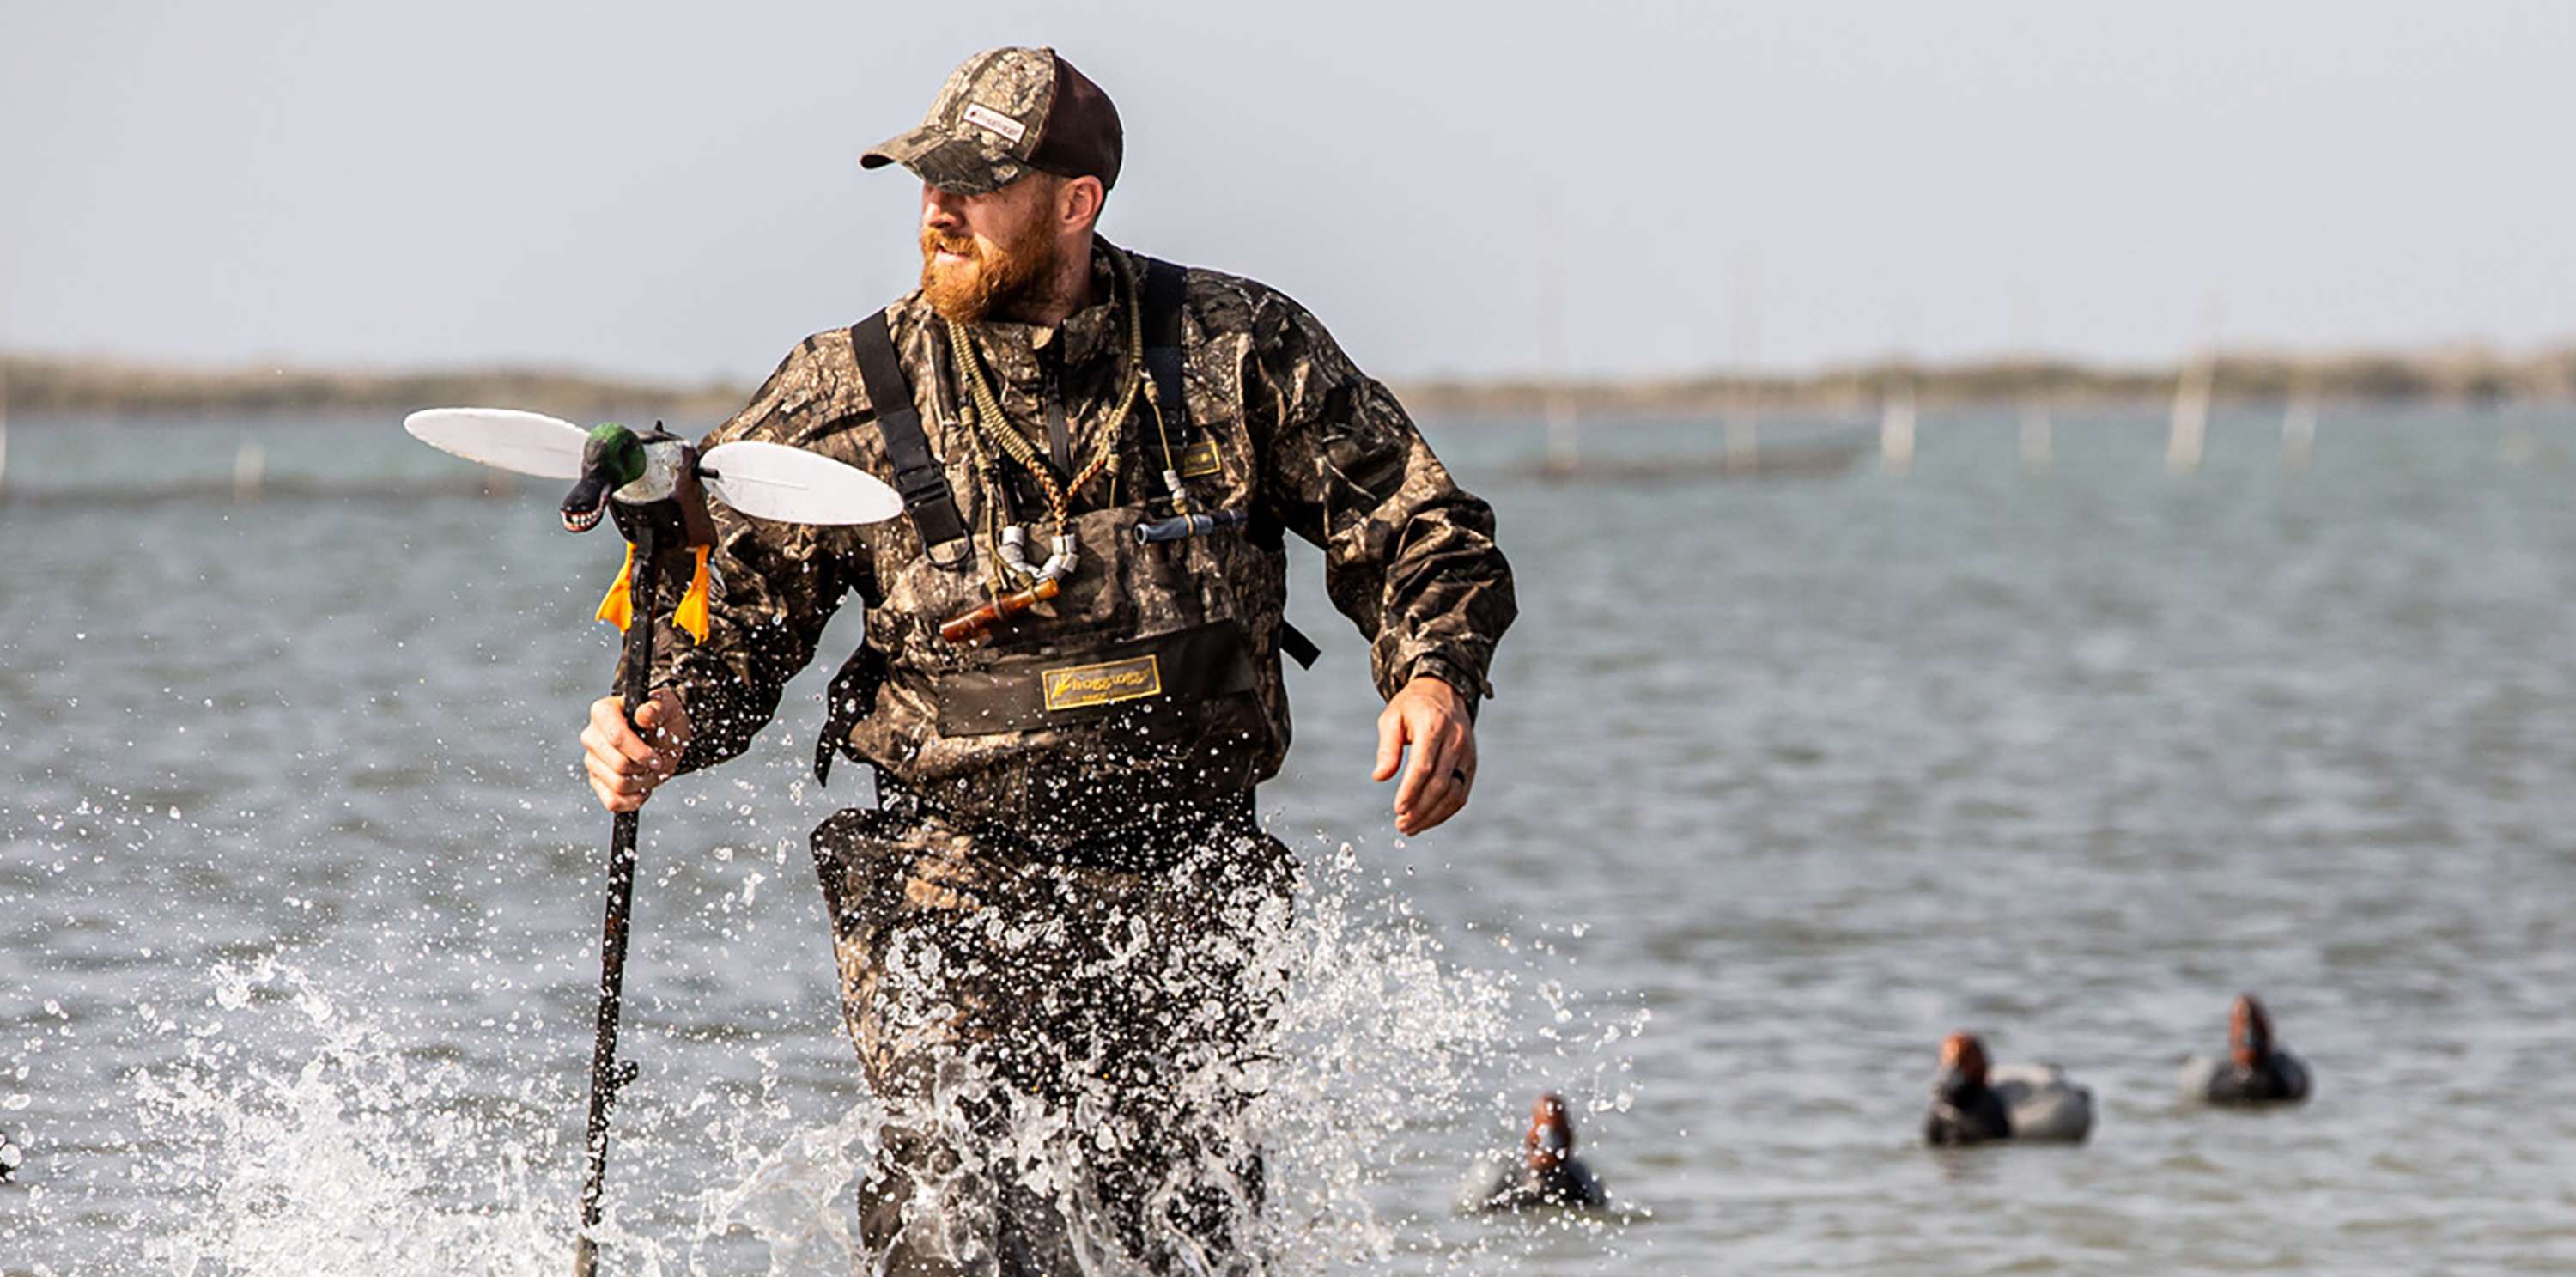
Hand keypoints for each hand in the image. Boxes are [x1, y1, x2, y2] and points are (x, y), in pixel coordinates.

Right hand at [581, 688, 690, 812]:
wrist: (663, 735)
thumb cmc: (663, 718)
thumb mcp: (667, 707)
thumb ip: (657, 708)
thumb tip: (644, 714)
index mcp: (603, 712)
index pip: (617, 738)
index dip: (640, 752)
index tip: (656, 757)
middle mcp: (591, 736)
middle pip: (619, 765)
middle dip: (644, 768)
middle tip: (657, 762)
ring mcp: (592, 761)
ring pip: (618, 785)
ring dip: (644, 783)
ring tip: (651, 771)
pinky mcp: (597, 782)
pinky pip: (613, 802)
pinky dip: (634, 800)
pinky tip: (643, 787)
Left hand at [1372, 674, 1476, 835]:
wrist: (1445, 692)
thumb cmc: (1413, 706)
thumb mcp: (1392, 717)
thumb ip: (1387, 748)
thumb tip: (1380, 777)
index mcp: (1434, 727)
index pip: (1424, 765)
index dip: (1411, 790)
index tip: (1398, 809)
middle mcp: (1455, 741)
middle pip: (1440, 783)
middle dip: (1420, 809)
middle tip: (1401, 824)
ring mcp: (1467, 754)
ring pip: (1454, 793)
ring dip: (1432, 815)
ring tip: (1410, 827)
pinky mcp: (1471, 765)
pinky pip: (1461, 794)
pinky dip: (1445, 811)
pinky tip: (1427, 819)